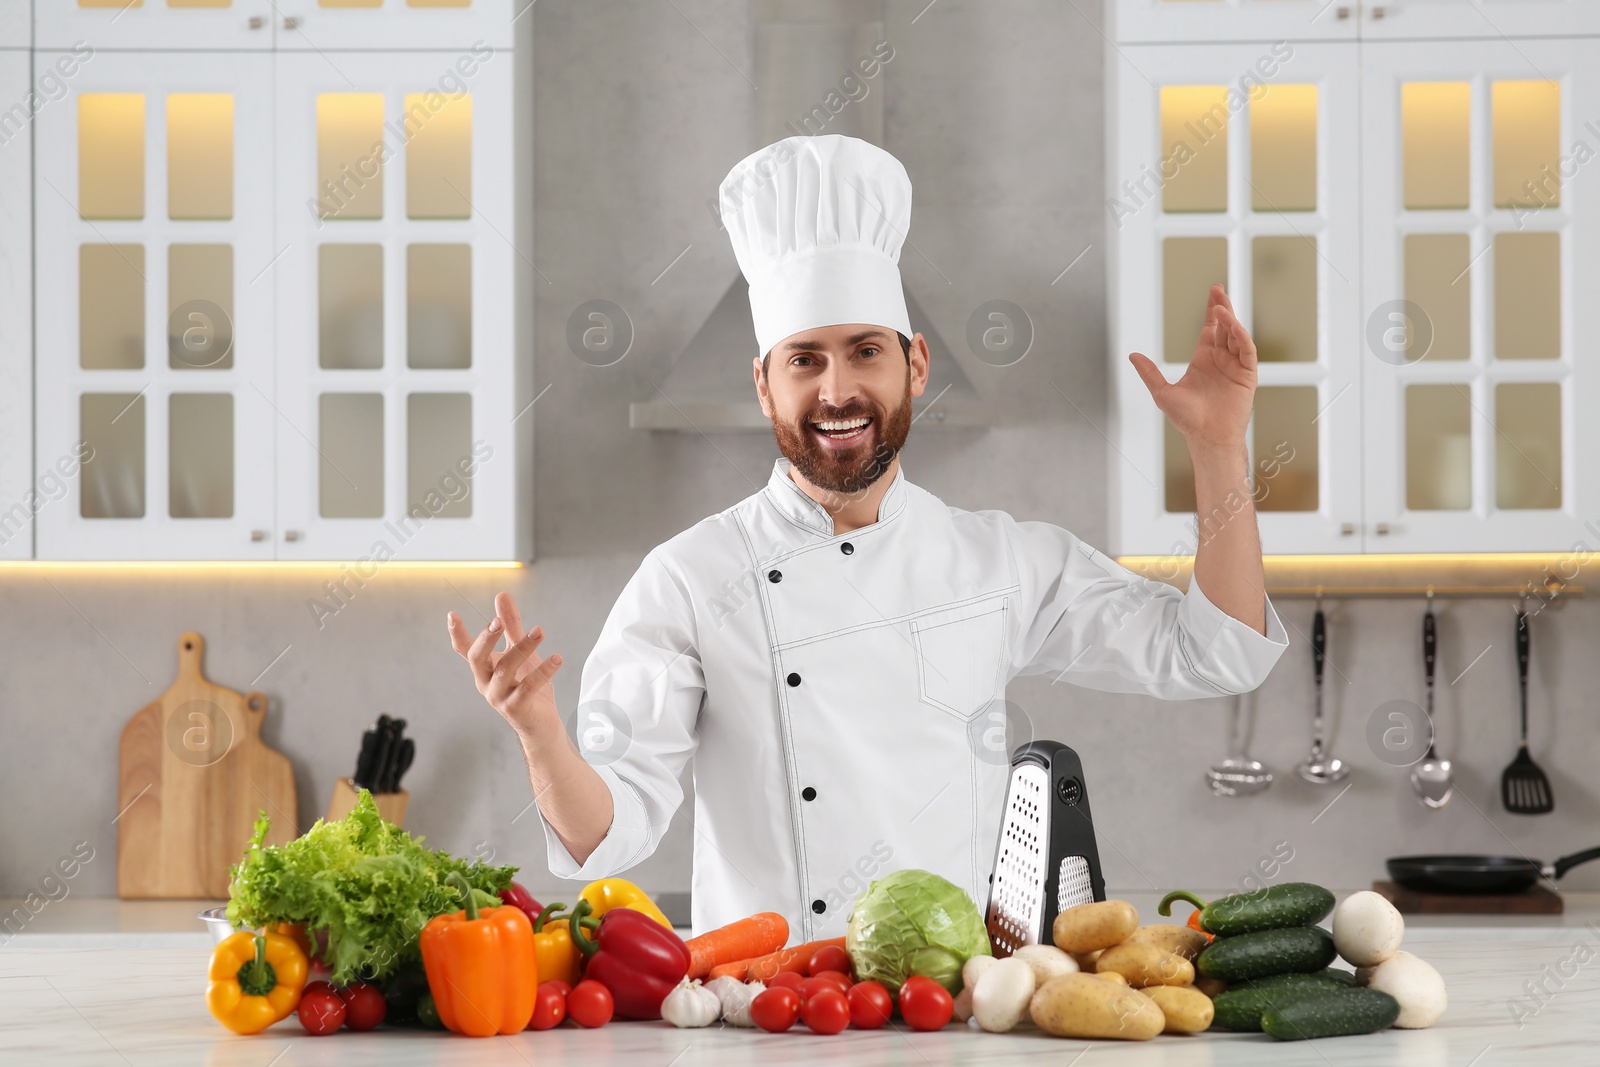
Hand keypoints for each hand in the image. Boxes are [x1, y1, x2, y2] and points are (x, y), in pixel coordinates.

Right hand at [447, 591, 563, 742]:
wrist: (541, 725)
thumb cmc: (528, 686)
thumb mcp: (520, 652)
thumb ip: (511, 626)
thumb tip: (501, 596)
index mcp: (484, 668)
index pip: (465, 650)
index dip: (457, 634)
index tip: (452, 614)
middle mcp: (486, 682)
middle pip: (477, 658)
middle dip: (486, 638)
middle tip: (499, 621)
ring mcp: (498, 697)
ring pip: (505, 670)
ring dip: (523, 648)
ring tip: (540, 631)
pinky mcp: (516, 709)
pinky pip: (527, 687)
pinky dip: (543, 671)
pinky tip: (557, 659)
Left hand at [1129, 283, 1256, 450]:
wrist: (1206, 436)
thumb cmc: (1187, 419)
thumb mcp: (1162, 392)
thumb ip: (1149, 372)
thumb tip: (1132, 356)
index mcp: (1203, 360)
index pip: (1209, 328)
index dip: (1211, 310)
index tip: (1213, 292)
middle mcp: (1220, 359)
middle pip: (1224, 327)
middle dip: (1222, 307)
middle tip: (1219, 289)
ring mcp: (1235, 366)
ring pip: (1235, 336)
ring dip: (1230, 320)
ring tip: (1221, 307)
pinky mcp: (1247, 375)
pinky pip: (1247, 351)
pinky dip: (1241, 337)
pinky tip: (1233, 326)